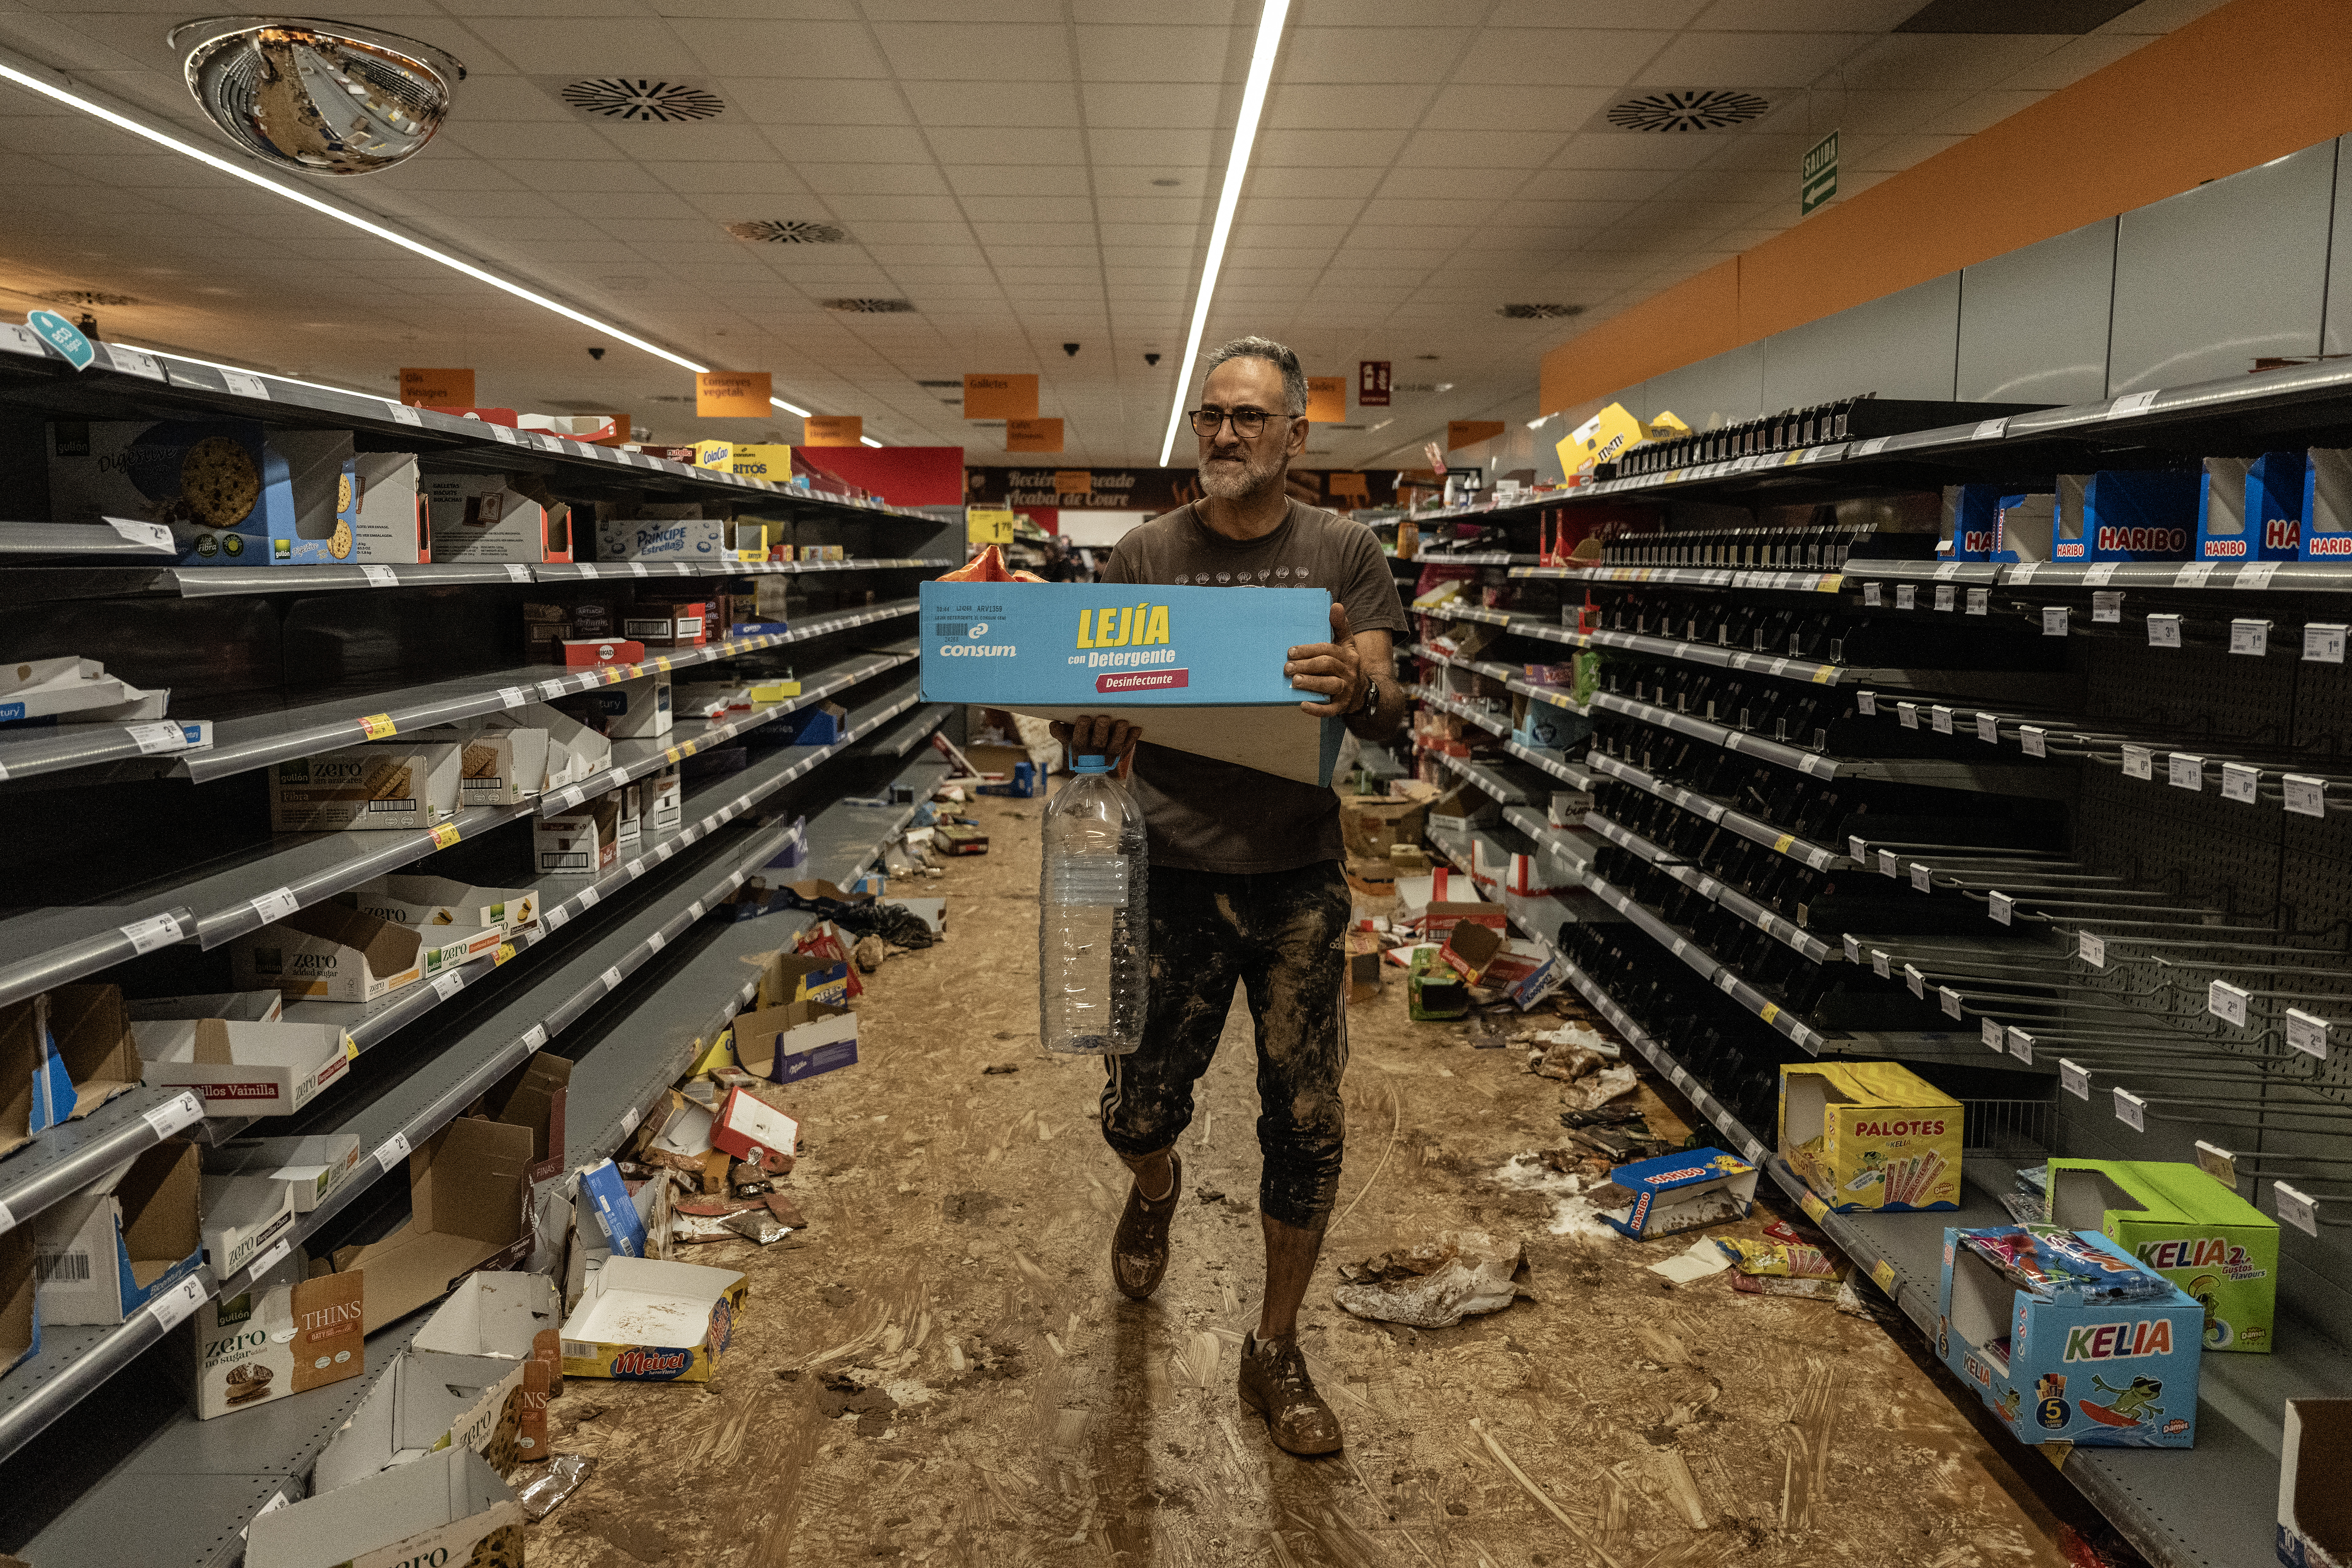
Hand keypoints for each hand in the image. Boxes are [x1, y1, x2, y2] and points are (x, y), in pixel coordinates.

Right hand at [1047, 715, 1143, 778]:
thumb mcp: (1066, 736)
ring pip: (1114, 748)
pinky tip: (1136, 728)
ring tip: (1123, 722)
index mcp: (1077, 748)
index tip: (1083, 718)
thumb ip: (1060, 731)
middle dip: (1100, 731)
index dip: (1080, 730)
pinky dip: (1132, 739)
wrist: (1092, 755)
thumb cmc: (1079, 738)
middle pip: (1097, 744)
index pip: (1078, 741)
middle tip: (1104, 717)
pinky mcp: (1120, 755)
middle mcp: (1093, 754)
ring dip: (1119, 735)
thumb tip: (1054, 725)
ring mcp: (1107, 755)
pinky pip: (1127, 748)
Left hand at [1286, 602, 1366, 718]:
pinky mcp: (1342, 706)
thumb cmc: (1346, 664)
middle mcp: (1349, 671)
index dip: (1309, 650)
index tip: (1291, 651)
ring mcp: (1346, 690)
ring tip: (1294, 682)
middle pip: (1327, 666)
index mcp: (1348, 655)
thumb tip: (1335, 605)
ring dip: (1311, 684)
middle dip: (1306, 666)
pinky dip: (1317, 708)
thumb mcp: (1347, 644)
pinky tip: (1303, 705)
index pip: (1328, 649)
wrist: (1363, 692)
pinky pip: (1331, 709)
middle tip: (1286, 667)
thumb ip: (1340, 625)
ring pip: (1330, 685)